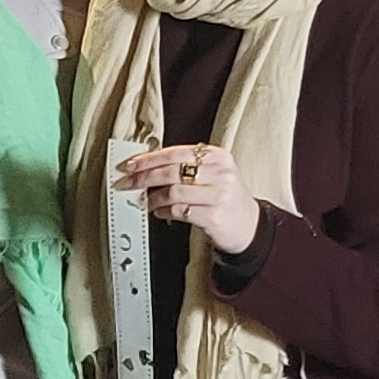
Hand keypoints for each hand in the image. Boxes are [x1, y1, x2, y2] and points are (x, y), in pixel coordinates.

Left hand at [118, 143, 264, 250]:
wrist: (249, 225)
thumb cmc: (225, 198)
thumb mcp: (215, 174)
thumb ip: (187, 167)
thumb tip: (148, 167)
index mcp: (218, 157)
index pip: (176, 153)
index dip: (150, 159)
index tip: (131, 165)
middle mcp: (221, 173)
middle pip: (172, 171)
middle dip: (144, 178)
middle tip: (128, 183)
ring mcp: (219, 195)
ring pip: (173, 192)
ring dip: (153, 198)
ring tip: (146, 201)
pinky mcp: (213, 216)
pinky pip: (179, 211)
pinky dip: (163, 211)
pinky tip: (158, 212)